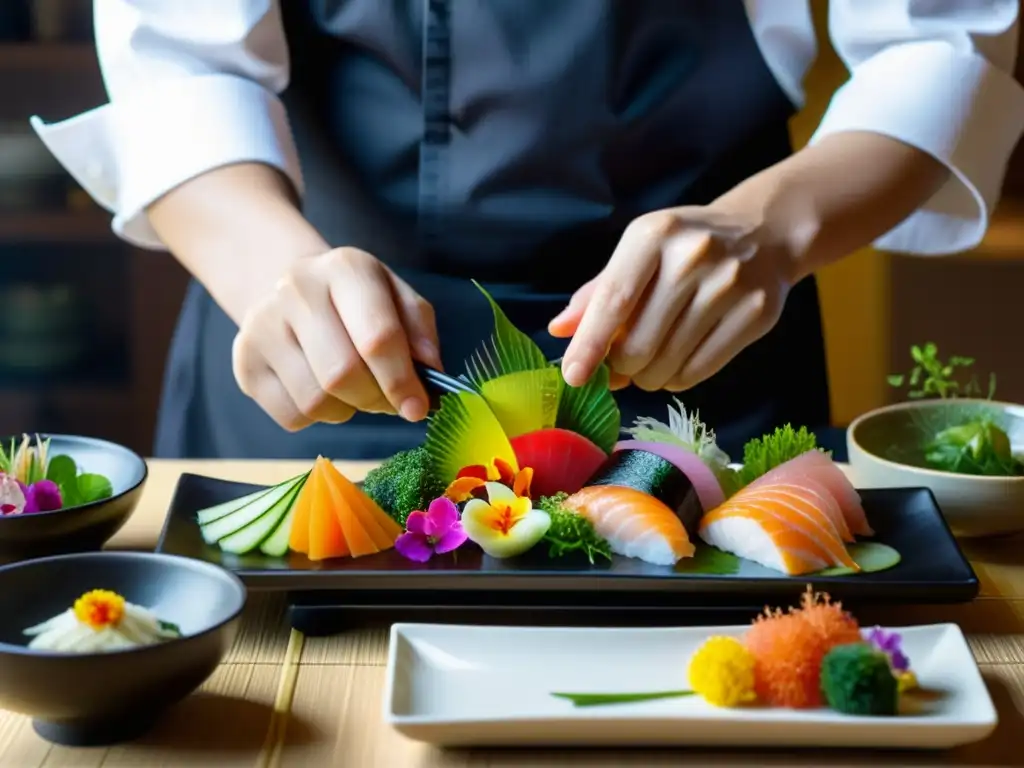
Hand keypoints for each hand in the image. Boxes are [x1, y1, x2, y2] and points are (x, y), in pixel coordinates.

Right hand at [231, 247, 441, 430]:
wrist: (292, 291)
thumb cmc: (357, 301)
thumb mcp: (397, 298)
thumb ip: (420, 333)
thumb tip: (429, 376)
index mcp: (345, 268)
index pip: (377, 337)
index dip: (402, 381)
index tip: (418, 408)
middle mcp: (297, 289)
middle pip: (343, 374)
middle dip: (375, 399)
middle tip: (388, 401)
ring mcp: (262, 325)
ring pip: (315, 401)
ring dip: (346, 409)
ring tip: (352, 389)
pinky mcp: (244, 362)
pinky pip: (291, 416)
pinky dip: (317, 417)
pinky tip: (322, 391)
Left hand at [550, 207, 792, 392]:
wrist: (764, 233)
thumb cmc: (685, 247)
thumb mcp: (640, 252)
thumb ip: (599, 292)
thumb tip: (560, 330)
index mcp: (653, 234)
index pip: (613, 301)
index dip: (589, 345)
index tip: (573, 377)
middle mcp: (692, 256)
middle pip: (639, 344)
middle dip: (621, 368)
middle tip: (621, 366)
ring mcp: (729, 285)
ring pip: (668, 364)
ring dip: (648, 378)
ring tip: (650, 364)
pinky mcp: (756, 312)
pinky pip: (700, 370)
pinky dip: (677, 380)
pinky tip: (676, 365)